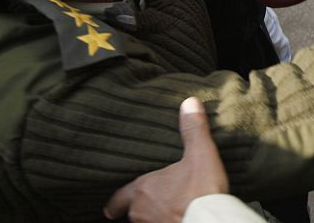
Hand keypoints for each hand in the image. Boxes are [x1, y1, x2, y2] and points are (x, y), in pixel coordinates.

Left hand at [103, 98, 227, 222]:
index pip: (120, 197)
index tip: (111, 207)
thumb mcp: (201, 154)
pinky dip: (165, 222)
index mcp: (144, 189)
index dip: (117, 201)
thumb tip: (189, 102)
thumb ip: (193, 129)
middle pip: (134, 211)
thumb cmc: (200, 193)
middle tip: (151, 201)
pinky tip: (176, 220)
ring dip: (154, 217)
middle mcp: (141, 213)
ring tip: (166, 211)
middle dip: (141, 207)